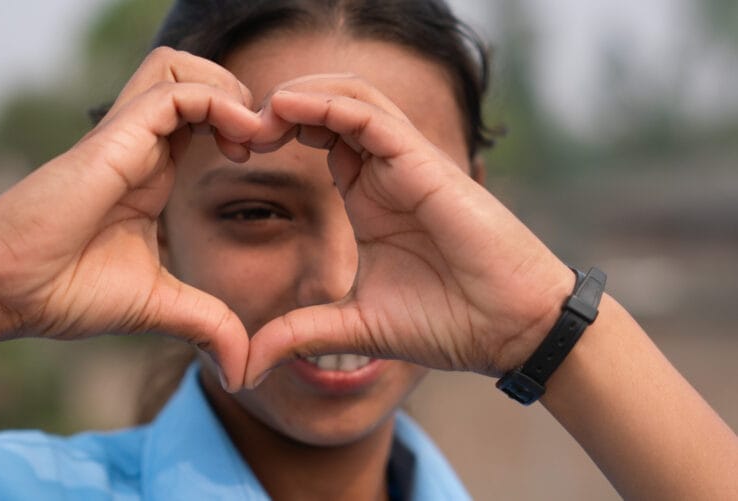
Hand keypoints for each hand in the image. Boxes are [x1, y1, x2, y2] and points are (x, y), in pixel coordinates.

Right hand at [0, 48, 258, 389]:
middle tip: (264, 144)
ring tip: (252, 138)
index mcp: (152, 173)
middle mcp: (141, 146)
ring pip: (180, 67)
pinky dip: (217, 103)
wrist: (2, 292)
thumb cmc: (64, 292)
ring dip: (228, 90)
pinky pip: (172, 92)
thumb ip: (206, 324)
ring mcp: (126, 138)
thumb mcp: (156, 307)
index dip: (241, 126)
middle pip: (193, 77)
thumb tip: (242, 370)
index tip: (266, 161)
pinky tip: (240, 142)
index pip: (202, 118)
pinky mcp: (113, 140)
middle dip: (242, 97)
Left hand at [244, 75, 574, 386]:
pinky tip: (287, 109)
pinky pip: (370, 117)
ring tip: (258, 113)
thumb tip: (247, 364)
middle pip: (329, 108)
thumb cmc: (450, 323)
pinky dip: (328, 105)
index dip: (277, 135)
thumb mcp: (357, 327)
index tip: (237, 153)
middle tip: (237, 130)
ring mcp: (407, 164)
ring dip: (300, 95)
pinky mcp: (425, 164)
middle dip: (280, 109)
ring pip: (349, 98)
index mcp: (370, 198)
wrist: (513, 331)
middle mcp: (386, 172)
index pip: (320, 139)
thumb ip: (301, 334)